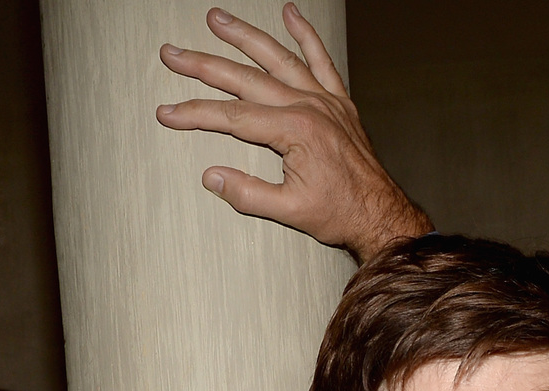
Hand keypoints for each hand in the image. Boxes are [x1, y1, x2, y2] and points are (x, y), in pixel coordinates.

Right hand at [157, 4, 431, 262]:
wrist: (380, 213)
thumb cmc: (340, 213)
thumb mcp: (290, 211)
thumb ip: (248, 194)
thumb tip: (211, 177)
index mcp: (296, 130)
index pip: (233, 116)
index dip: (196, 113)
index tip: (168, 112)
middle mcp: (309, 106)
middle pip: (246, 78)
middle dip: (205, 65)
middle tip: (174, 54)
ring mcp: (325, 100)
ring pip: (278, 58)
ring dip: (245, 36)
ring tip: (217, 19)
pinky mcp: (338, 101)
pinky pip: (321, 59)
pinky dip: (306, 35)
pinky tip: (290, 12)